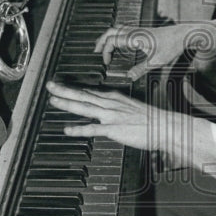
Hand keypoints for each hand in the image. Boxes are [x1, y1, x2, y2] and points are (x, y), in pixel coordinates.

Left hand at [46, 81, 164, 151]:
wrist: (165, 126)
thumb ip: (116, 107)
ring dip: (68, 103)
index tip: (60, 85)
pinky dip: (79, 129)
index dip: (73, 88)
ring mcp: (112, 116)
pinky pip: (94, 129)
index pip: (89, 91)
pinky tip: (68, 130)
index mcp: (114, 98)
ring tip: (53, 100)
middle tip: (50, 85)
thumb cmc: (151, 119)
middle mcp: (111, 104)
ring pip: (85, 107)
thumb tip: (106, 109)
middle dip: (65, 90)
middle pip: (83, 95)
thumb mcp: (131, 107)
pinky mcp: (115, 129)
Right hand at [95, 22, 215, 79]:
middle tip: (96, 52)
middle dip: (101, 41)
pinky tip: (119, 44)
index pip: (111, 40)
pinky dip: (116, 35)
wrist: (184, 34)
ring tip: (104, 46)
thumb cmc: (173, 45)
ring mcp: (138, 30)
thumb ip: (141, 69)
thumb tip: (129, 77)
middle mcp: (135, 32)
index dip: (105, 51)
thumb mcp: (157, 61)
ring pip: (117, 28)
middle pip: (110, 31)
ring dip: (108, 37)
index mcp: (135, 37)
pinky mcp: (143, 31)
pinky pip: (124, 30)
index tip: (106, 62)